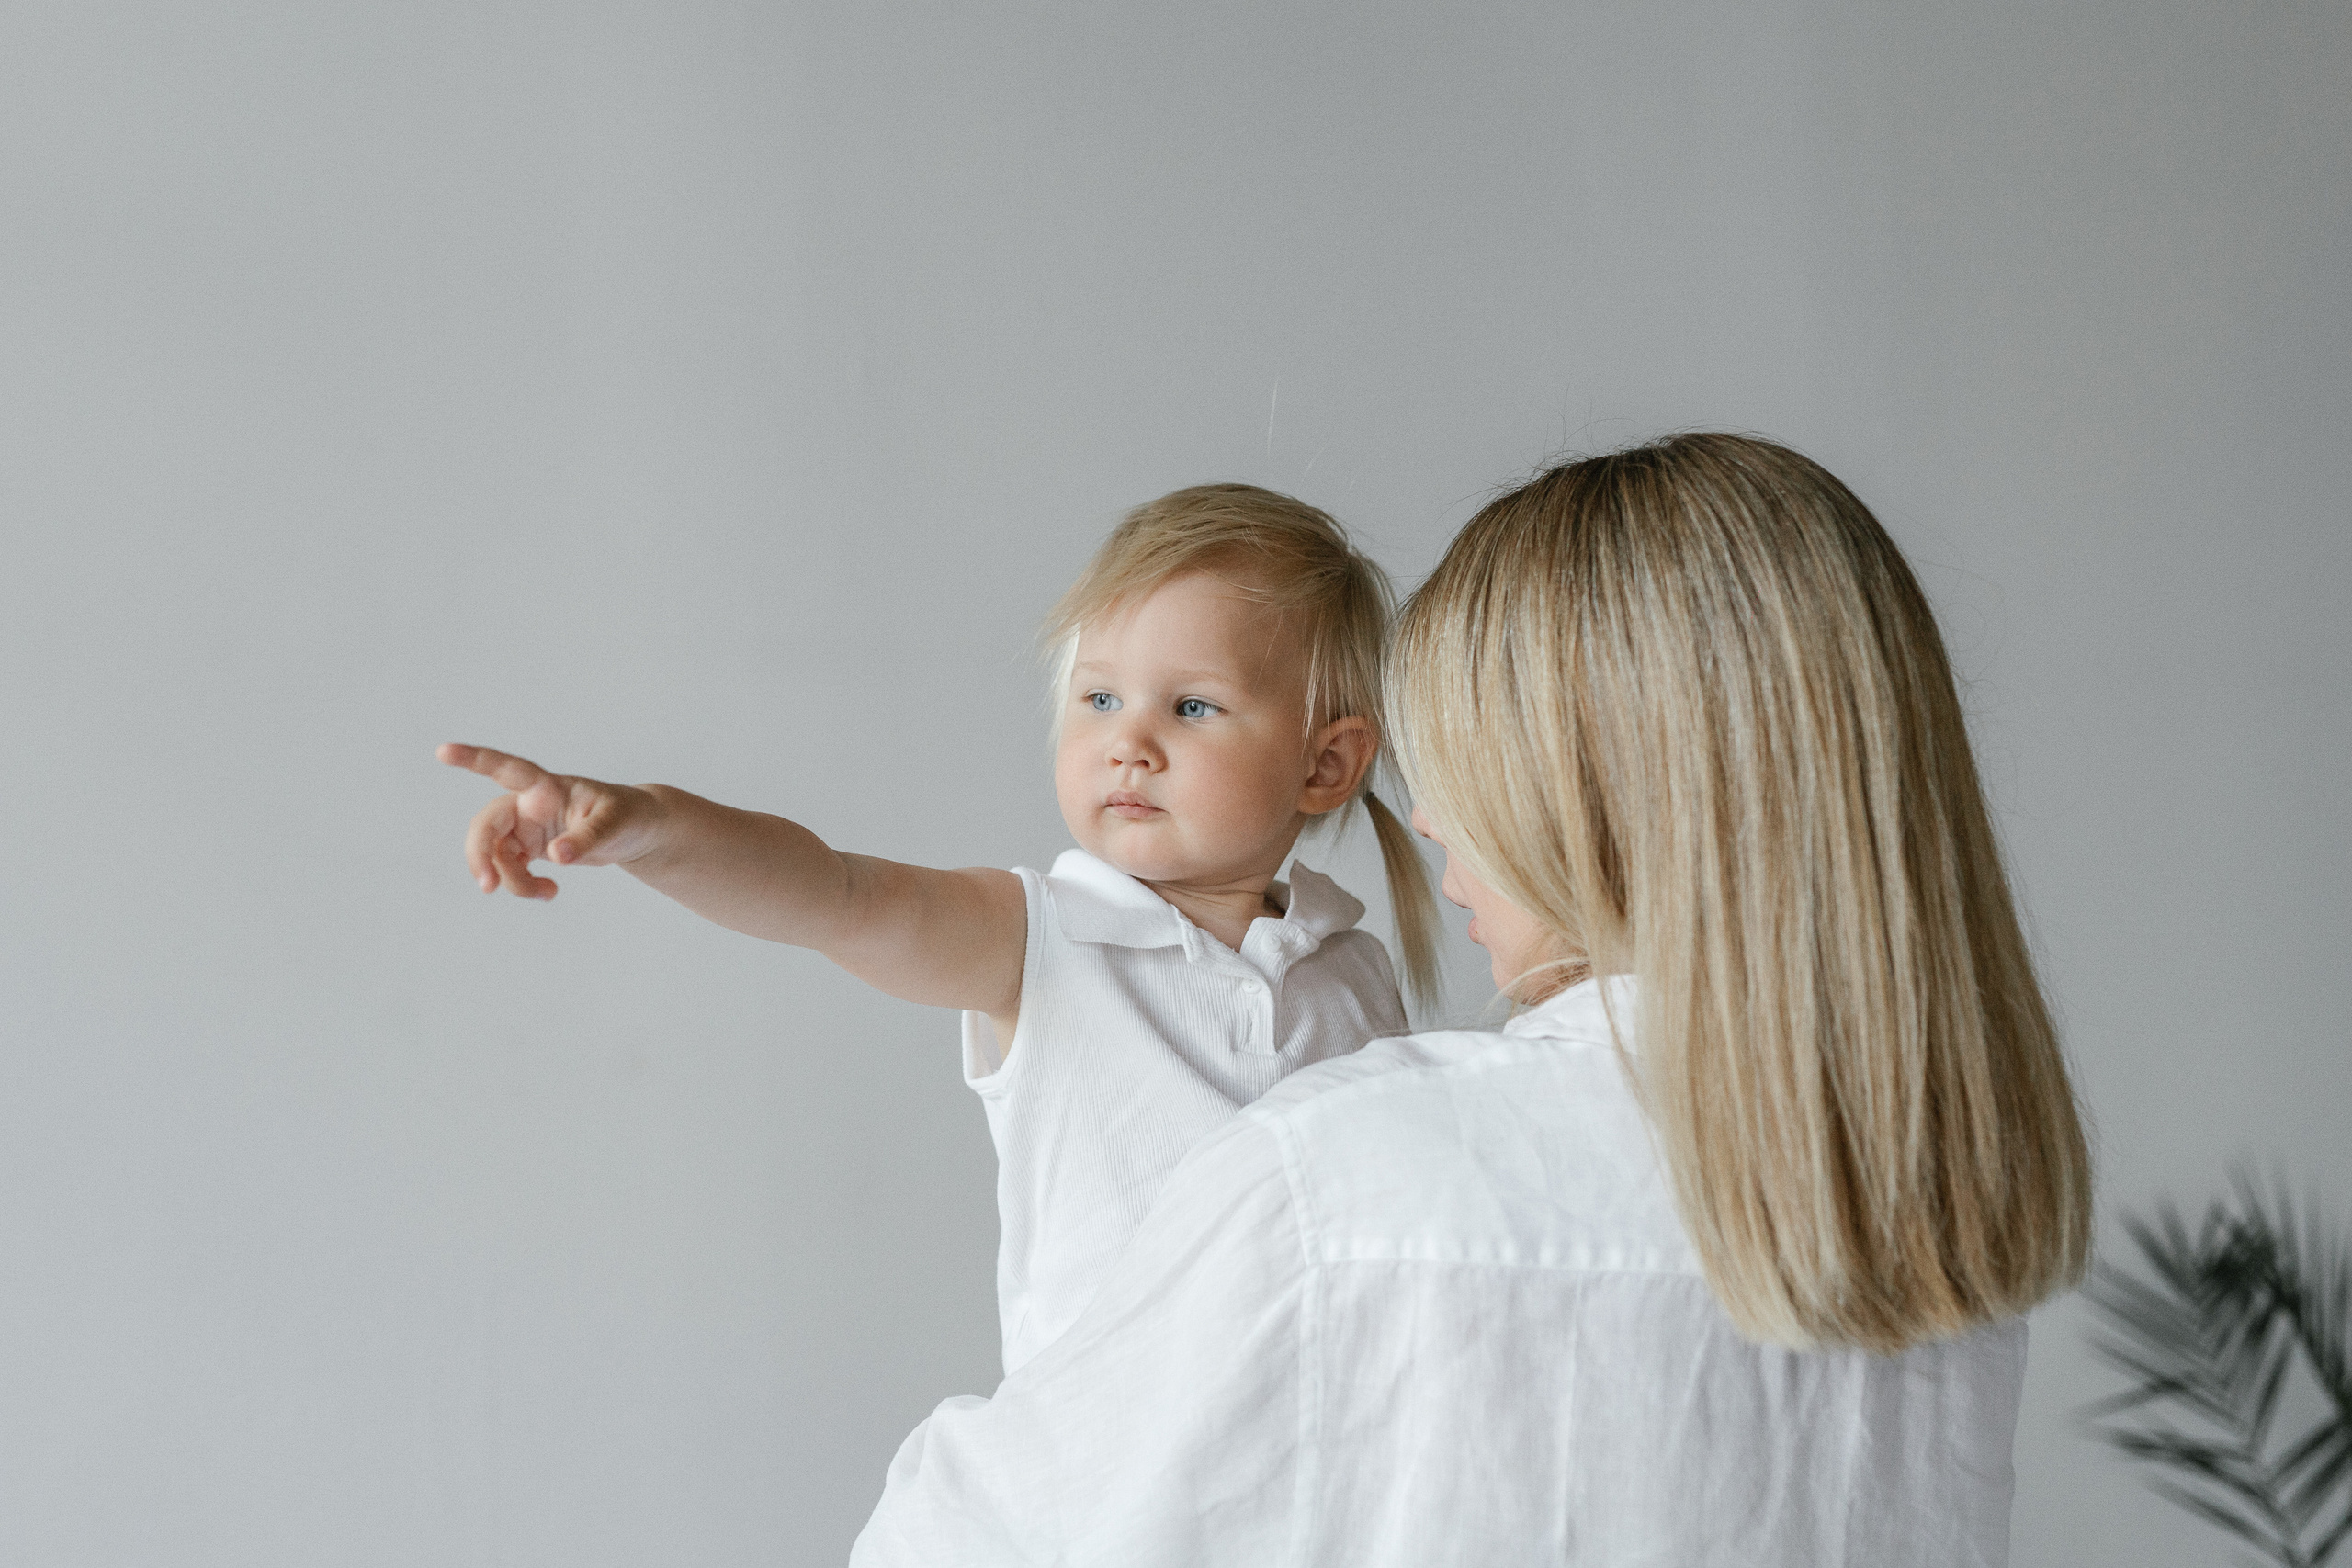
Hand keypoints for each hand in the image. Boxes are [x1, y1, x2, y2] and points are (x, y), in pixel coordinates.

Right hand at [436, 743, 665, 899]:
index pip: (506, 768)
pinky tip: (550, 892)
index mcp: (547, 787)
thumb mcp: (615, 825)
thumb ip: (587, 838)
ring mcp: (525, 827)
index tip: (442, 751)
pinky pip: (509, 869)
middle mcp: (529, 805)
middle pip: (487, 826)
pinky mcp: (528, 848)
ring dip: (513, 881)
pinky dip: (522, 886)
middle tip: (488, 887)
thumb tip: (556, 856)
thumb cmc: (628, 816)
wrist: (636, 833)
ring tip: (550, 894)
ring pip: (496, 855)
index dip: (473, 758)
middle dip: (480, 856)